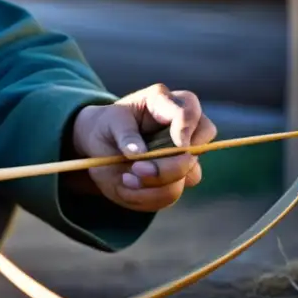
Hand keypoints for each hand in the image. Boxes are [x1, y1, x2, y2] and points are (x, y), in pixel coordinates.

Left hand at [71, 85, 216, 212]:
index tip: (179, 146)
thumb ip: (125, 134)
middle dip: (170, 165)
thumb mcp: (109, 122)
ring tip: (125, 179)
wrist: (101, 146)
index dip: (187, 129)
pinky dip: (150, 195)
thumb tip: (139, 154)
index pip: (189, 111)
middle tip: (137, 169)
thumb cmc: (108, 126)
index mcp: (166, 103)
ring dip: (157, 183)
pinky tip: (128, 186)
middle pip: (197, 148)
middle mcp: (183, 129)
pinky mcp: (177, 177)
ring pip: (190, 175)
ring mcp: (184, 155)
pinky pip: (173, 192)